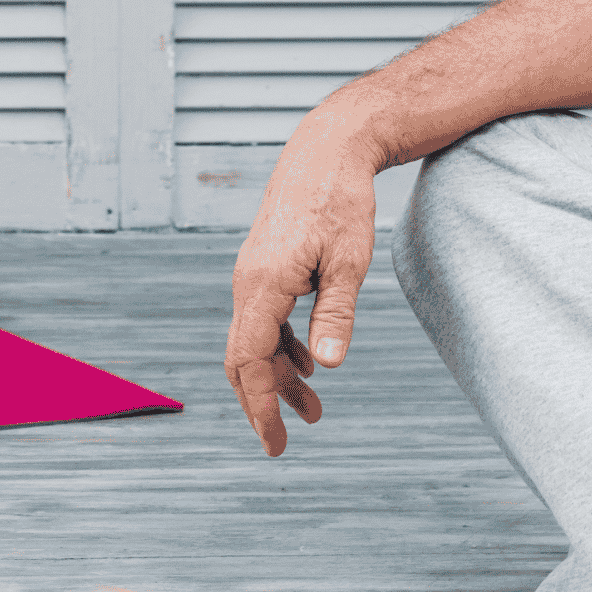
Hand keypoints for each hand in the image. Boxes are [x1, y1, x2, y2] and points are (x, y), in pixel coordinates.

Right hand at [224, 110, 383, 455]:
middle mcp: (248, 283)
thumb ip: (336, 313)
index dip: (260, 406)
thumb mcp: (349, 260)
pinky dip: (282, 347)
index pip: (249, 361)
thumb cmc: (340, 200)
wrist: (326, 149)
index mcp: (262, 285)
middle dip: (261, 402)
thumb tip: (330, 366)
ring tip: (313, 409)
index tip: (276, 443)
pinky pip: (264, 320)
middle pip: (242, 359)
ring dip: (279, 377)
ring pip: (254, 340)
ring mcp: (253, 275)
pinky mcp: (265, 268)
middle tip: (283, 441)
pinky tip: (309, 362)